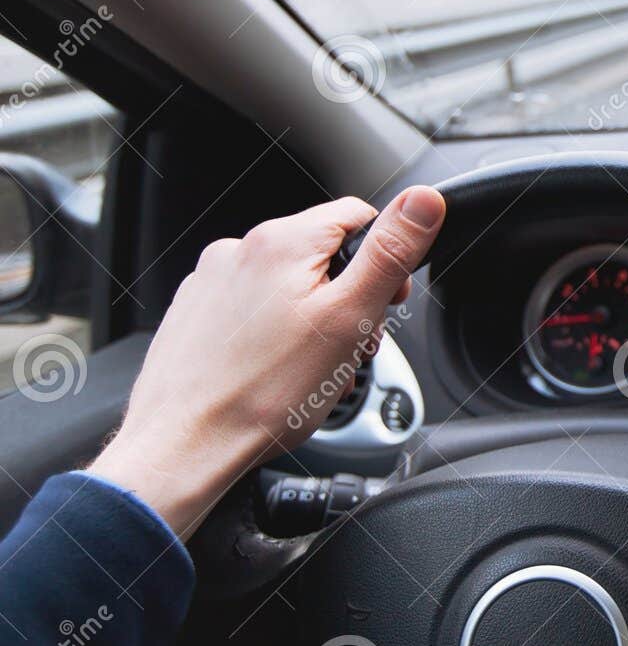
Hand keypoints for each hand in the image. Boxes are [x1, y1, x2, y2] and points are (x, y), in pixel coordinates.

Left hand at [91, 186, 446, 538]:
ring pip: (288, 284)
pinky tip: (276, 370)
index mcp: (282, 241)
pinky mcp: (196, 313)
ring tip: (312, 368)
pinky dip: (275, 333)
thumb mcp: (350, 318)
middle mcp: (239, 250)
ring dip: (314, 318)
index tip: (388, 302)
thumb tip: (424, 200)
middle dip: (348, 297)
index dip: (386, 259)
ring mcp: (212, 281)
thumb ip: (390, 253)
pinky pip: (254, 309)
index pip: (359, 216)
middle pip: (323, 254)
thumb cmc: (264, 393)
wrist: (184, 445)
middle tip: (351, 347)